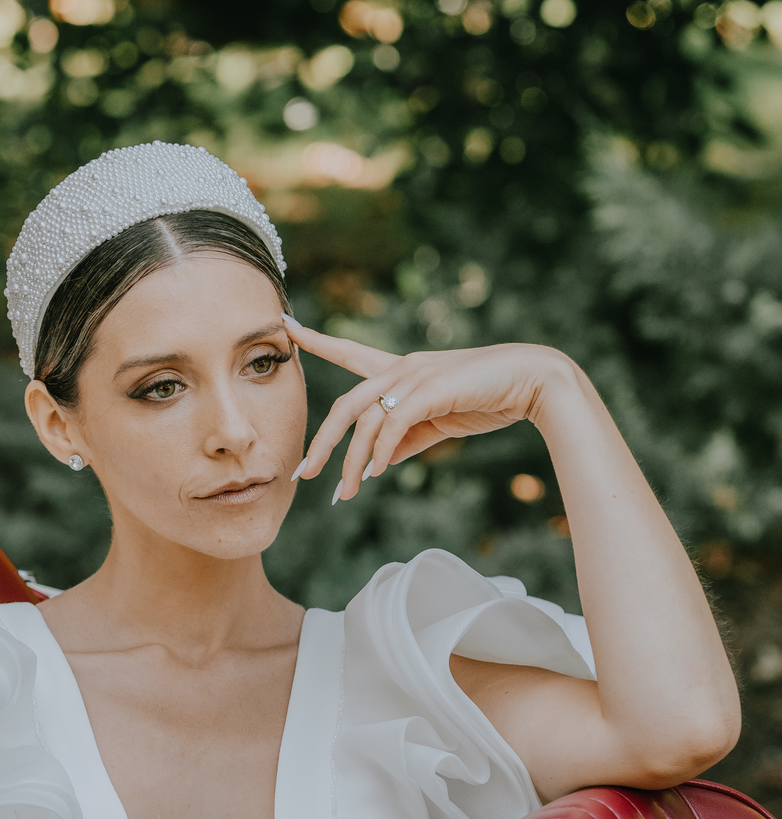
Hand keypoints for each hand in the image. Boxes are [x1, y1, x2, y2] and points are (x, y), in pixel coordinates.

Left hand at [283, 315, 573, 501]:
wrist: (531, 382)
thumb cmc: (487, 398)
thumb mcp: (438, 422)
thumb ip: (406, 439)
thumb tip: (378, 462)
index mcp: (400, 370)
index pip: (349, 353)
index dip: (318, 341)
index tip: (287, 327)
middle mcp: (401, 368)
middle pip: (346, 404)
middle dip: (322, 441)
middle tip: (304, 473)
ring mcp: (415, 376)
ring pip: (366, 420)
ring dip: (352, 460)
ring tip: (344, 492)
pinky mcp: (431, 389)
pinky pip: (394, 423)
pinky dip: (381, 450)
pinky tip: (375, 473)